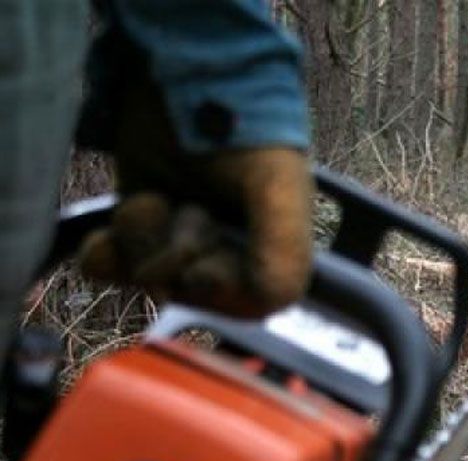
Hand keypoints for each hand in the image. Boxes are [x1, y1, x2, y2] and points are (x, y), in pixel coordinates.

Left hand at [79, 81, 312, 317]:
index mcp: (271, 249)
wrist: (184, 77)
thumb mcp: (279, 186)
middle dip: (181, 253)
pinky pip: (111, 268)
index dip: (222, 290)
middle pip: (192, 292)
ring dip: (143, 242)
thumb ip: (287, 248)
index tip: (208, 262)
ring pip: (148, 279)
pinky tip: (114, 230)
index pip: (250, 304)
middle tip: (192, 210)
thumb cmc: (242, 128)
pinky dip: (107, 253)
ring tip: (156, 200)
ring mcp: (177, 240)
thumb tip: (274, 301)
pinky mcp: (137, 226)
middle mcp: (226, 251)